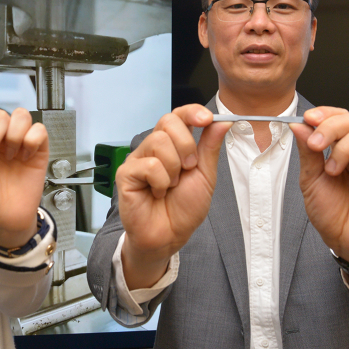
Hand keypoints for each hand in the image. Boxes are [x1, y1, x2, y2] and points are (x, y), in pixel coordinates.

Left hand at [0, 102, 48, 248]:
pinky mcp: (38, 150)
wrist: (3, 219)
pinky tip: (24, 158)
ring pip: (22, 116)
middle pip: (0, 112)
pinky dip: (31, 142)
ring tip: (10, 157)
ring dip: (14, 136)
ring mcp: (20, 141)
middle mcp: (0, 136)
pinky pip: (39, 130)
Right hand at [116, 105, 231, 288]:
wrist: (170, 236)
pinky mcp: (126, 174)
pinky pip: (149, 165)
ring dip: (174, 168)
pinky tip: (158, 193)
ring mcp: (138, 160)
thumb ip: (210, 147)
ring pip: (158, 141)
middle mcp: (153, 148)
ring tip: (171, 185)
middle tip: (188, 169)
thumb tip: (222, 121)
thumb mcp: (205, 175)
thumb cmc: (184, 208)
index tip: (206, 119)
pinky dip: (161, 182)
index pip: (178, 115)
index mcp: (172, 145)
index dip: (191, 112)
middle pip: (168, 122)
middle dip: (186, 146)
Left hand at [288, 107, 348, 272]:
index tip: (308, 118)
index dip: (324, 113)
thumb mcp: (310, 180)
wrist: (346, 242)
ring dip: (344, 149)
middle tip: (316, 145)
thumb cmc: (331, 214)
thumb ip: (307, 153)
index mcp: (338, 150)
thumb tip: (299, 125)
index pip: (337, 118)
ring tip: (334, 171)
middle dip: (330, 127)